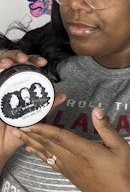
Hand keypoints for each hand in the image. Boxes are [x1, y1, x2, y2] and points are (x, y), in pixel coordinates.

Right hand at [0, 49, 65, 170]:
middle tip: (23, 59)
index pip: (24, 67)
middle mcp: (3, 85)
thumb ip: (46, 107)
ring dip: (3, 60)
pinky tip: (0, 69)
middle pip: (8, 61)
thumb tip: (62, 96)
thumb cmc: (13, 135)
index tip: (43, 63)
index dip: (33, 60)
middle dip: (15, 55)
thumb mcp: (32, 120)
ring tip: (8, 63)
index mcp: (16, 88)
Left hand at [12, 107, 129, 191]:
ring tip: (19, 135)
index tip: (31, 122)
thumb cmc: (121, 170)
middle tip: (18, 126)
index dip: (44, 128)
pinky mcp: (70, 175)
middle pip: (49, 144)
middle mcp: (74, 160)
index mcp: (86, 151)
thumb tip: (97, 110)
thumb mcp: (120, 146)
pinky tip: (32, 150)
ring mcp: (70, 169)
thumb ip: (106, 128)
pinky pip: (51, 162)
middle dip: (32, 134)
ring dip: (32, 143)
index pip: (60, 137)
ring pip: (47, 153)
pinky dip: (39, 155)